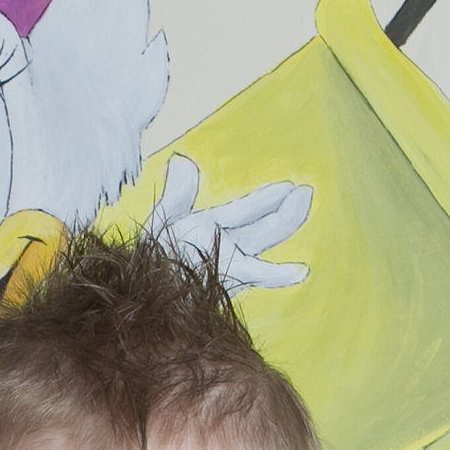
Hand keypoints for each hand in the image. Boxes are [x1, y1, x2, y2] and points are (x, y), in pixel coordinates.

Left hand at [145, 154, 312, 291]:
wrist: (143, 288)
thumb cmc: (150, 259)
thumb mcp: (162, 220)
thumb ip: (177, 194)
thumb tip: (181, 161)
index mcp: (210, 228)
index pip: (246, 210)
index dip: (267, 199)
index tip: (289, 187)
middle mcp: (224, 246)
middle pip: (263, 227)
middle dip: (285, 211)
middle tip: (307, 192)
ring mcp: (227, 264)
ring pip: (262, 242)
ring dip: (285, 223)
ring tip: (304, 205)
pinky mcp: (225, 281)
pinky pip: (254, 275)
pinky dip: (277, 274)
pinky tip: (300, 271)